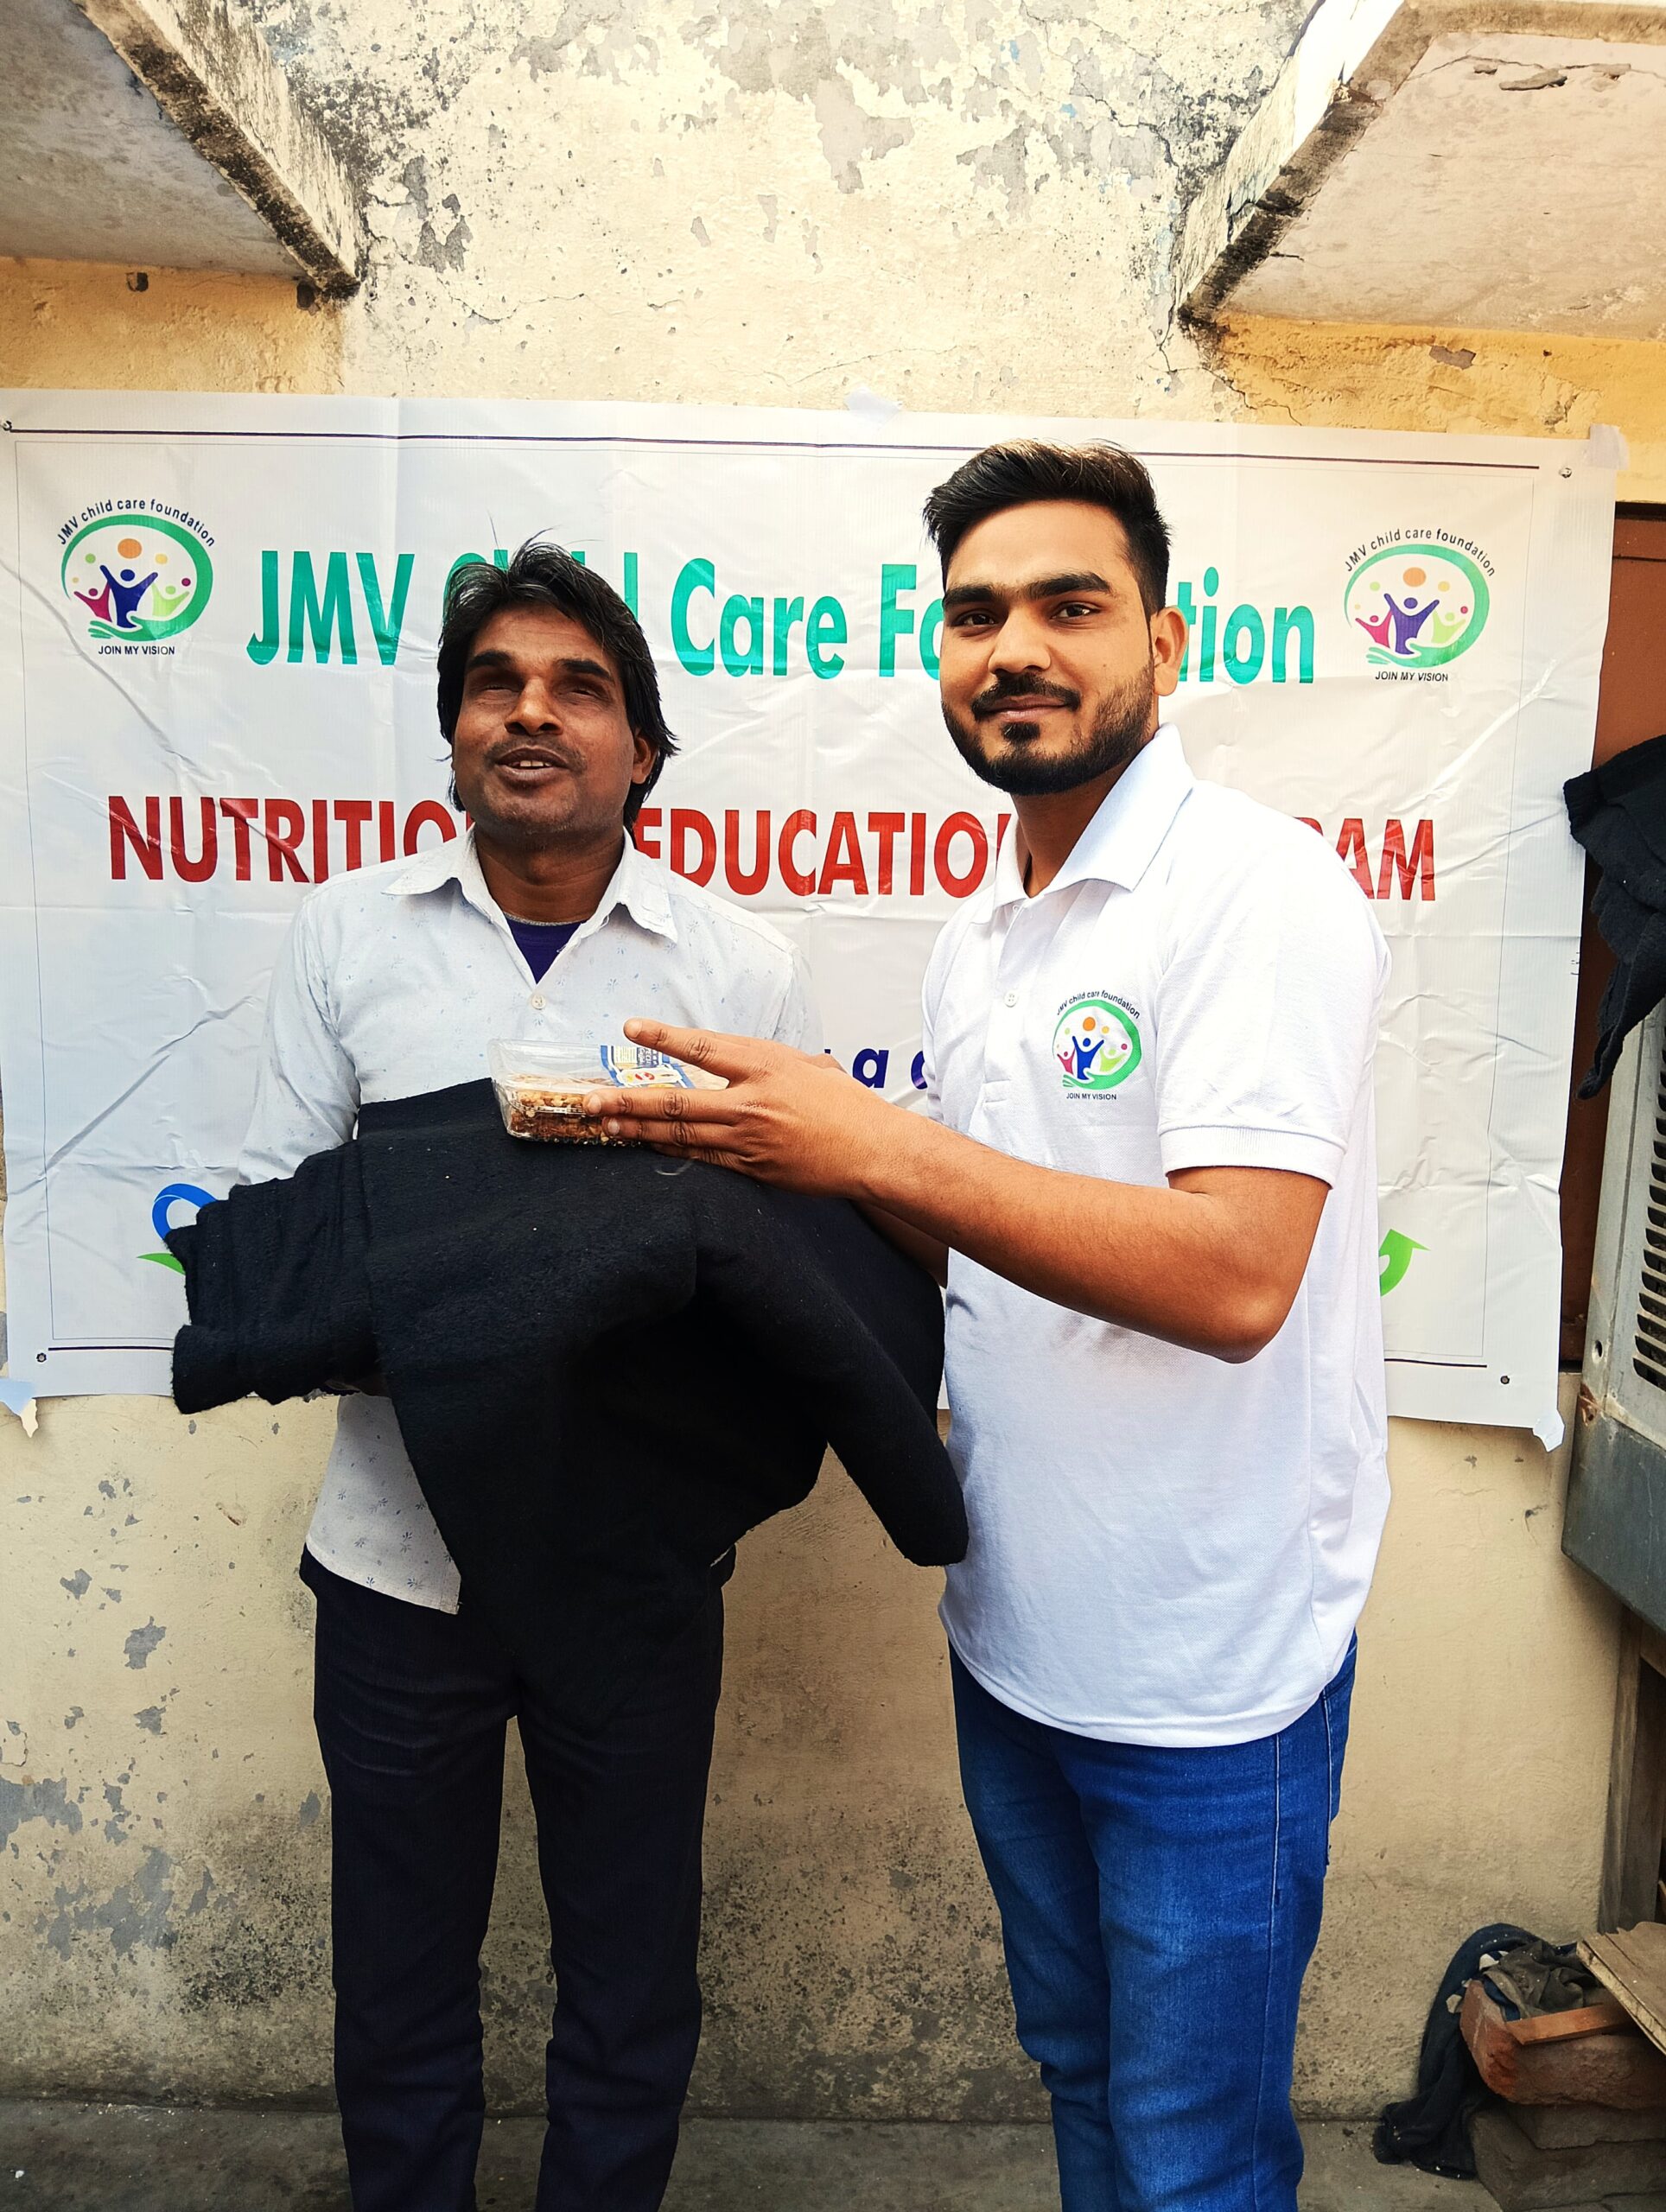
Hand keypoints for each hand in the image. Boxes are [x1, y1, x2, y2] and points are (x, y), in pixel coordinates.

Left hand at [585, 1021, 902, 1195]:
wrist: (873, 1150)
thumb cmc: (848, 1104)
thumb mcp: (813, 1065)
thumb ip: (773, 1060)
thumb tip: (748, 1057)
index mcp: (766, 1065)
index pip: (705, 1048)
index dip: (665, 1038)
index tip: (631, 1028)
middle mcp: (751, 1101)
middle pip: (677, 1101)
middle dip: (628, 1101)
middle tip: (590, 1099)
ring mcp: (749, 1138)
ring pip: (681, 1134)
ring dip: (638, 1130)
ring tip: (604, 1125)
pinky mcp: (752, 1167)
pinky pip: (702, 1159)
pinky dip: (670, 1152)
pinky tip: (644, 1147)